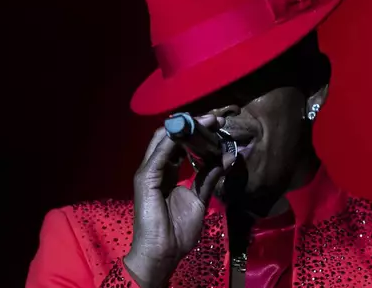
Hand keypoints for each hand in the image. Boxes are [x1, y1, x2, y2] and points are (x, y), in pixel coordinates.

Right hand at [123, 115, 234, 287]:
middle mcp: (157, 168)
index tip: (216, 125)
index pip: (180, 145)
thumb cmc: (178, 231)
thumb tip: (225, 158)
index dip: (197, 133)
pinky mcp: (145, 178)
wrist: (163, 252)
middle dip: (193, 126)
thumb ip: (209, 177)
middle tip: (214, 118)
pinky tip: (189, 131)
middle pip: (172, 138)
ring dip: (186, 128)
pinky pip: (160, 154)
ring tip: (206, 120)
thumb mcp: (200, 199)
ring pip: (164, 140)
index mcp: (168, 173)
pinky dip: (174, 140)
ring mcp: (149, 171)